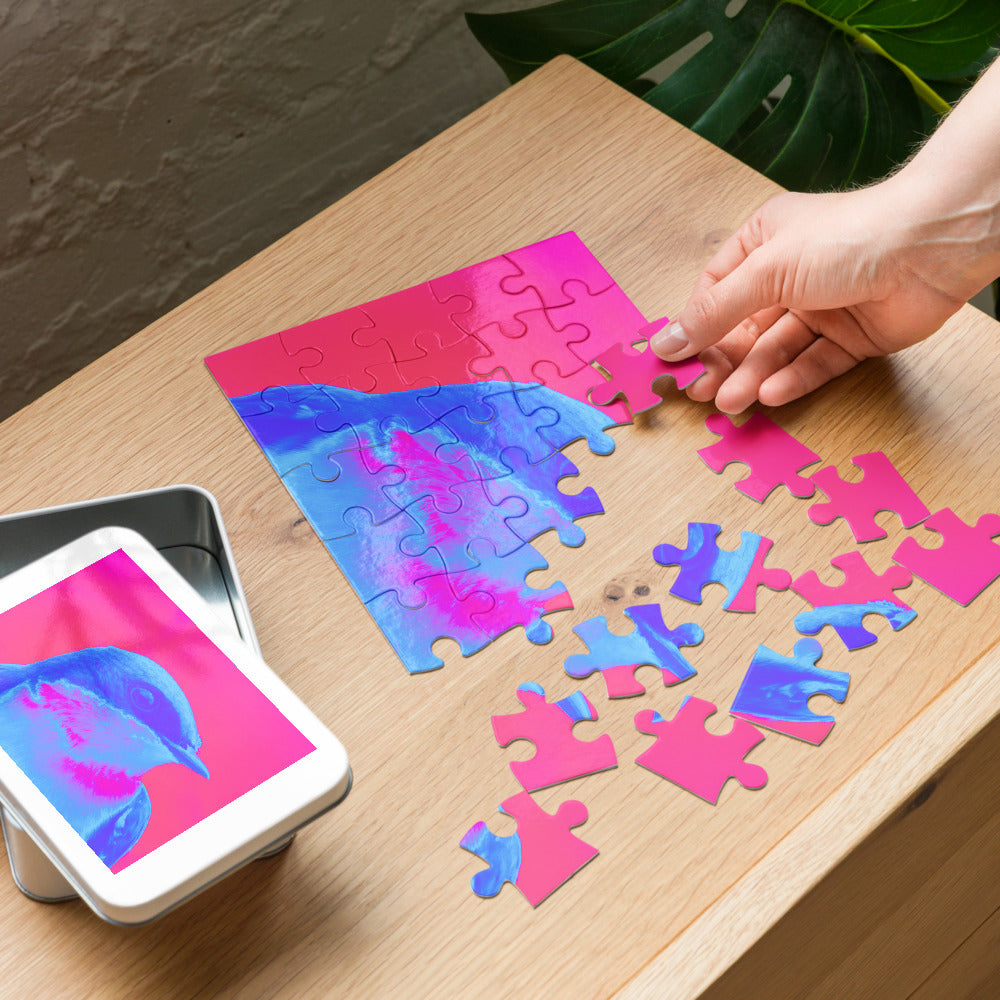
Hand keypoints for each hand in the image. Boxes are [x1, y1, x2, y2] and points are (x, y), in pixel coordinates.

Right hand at [651, 183, 968, 412]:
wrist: (930, 246)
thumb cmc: (845, 238)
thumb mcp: (765, 271)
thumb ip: (714, 312)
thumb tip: (666, 341)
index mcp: (763, 244)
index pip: (715, 293)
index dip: (695, 327)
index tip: (676, 360)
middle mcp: (789, 276)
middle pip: (743, 328)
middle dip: (722, 361)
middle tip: (701, 392)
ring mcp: (821, 308)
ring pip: (776, 350)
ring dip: (752, 376)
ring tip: (732, 401)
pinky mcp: (851, 338)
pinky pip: (813, 363)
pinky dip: (792, 379)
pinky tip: (772, 394)